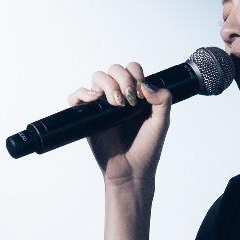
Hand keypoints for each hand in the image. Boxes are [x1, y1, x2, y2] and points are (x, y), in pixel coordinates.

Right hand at [66, 62, 173, 186]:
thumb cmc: (147, 148)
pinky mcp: (88, 117)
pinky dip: (83, 93)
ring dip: (107, 85)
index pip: (132, 69)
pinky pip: (76, 97)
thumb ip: (163, 100)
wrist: (132, 171)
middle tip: (130, 100)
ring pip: (97, 77)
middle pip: (114, 69)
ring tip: (116, 105)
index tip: (141, 94)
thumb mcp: (162, 122)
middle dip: (123, 79)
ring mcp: (102, 106)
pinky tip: (95, 100)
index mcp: (136, 94)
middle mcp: (118, 96)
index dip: (136, 74)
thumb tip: (147, 86)